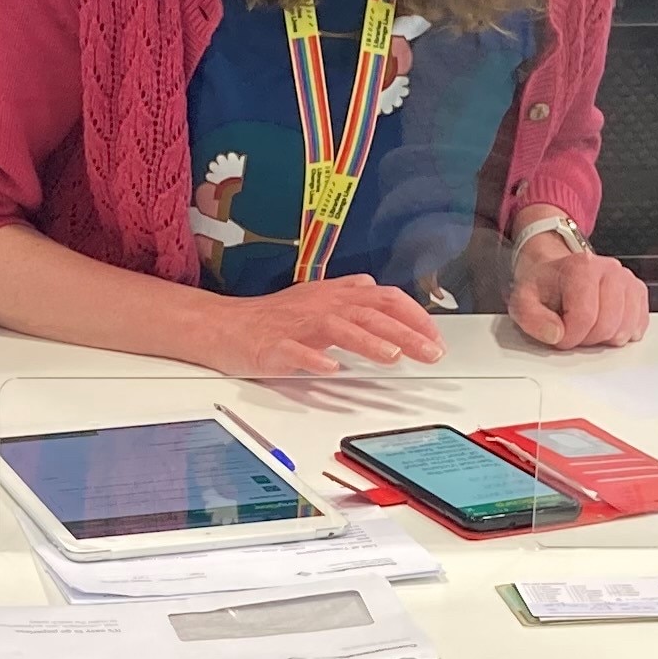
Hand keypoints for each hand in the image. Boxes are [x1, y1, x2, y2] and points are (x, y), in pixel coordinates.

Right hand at [193, 274, 446, 376]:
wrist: (223, 326)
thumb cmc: (270, 318)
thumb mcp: (315, 299)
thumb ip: (347, 294)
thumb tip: (377, 289)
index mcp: (334, 296)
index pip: (384, 298)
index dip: (413, 316)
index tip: (435, 337)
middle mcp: (320, 306)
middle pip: (369, 312)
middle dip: (404, 332)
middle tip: (430, 353)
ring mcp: (296, 326)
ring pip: (338, 328)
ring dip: (368, 341)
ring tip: (392, 356)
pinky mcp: (273, 346)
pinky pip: (295, 352)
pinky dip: (314, 360)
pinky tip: (330, 369)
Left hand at [506, 232, 653, 350]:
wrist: (557, 273)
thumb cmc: (544, 287)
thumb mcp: (523, 301)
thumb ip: (532, 319)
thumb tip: (555, 334)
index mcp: (582, 267)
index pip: (584, 317)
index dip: (570, 336)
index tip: (559, 335)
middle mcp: (609, 269)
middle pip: (607, 325)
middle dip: (587, 339)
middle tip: (572, 332)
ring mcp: (627, 280)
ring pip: (625, 328)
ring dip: (604, 338)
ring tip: (587, 328)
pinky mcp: (638, 292)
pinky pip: (639, 325)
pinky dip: (621, 334)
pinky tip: (604, 326)